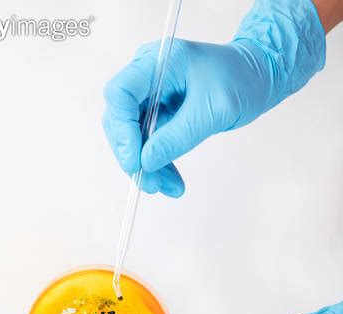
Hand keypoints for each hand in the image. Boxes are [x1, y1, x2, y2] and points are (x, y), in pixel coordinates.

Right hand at [103, 0, 324, 196]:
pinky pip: (149, 143)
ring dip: (147, 166)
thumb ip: (178, 136)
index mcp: (159, 61)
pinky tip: (171, 183)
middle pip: (120, 119)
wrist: (258, 77)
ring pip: (133, 137)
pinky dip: (158, 164)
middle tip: (150, 184)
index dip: (122, 130)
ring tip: (167, 188)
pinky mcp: (158, 113)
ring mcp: (151, 95)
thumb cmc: (242, 80)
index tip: (135, 162)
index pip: (121, 94)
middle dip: (133, 155)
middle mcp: (147, 76)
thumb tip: (146, 162)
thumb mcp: (213, 111)